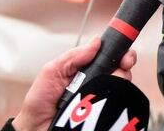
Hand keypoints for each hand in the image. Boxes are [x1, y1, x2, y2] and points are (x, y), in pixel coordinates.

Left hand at [11, 37, 136, 130]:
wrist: (37, 129)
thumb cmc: (40, 104)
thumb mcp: (51, 72)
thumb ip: (72, 56)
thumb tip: (95, 42)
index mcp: (85, 69)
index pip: (108, 54)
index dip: (119, 49)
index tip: (123, 50)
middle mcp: (96, 81)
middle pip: (121, 67)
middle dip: (125, 62)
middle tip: (123, 64)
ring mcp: (102, 97)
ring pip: (123, 83)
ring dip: (119, 79)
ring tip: (104, 85)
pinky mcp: (105, 111)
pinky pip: (119, 100)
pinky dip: (118, 96)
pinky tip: (107, 97)